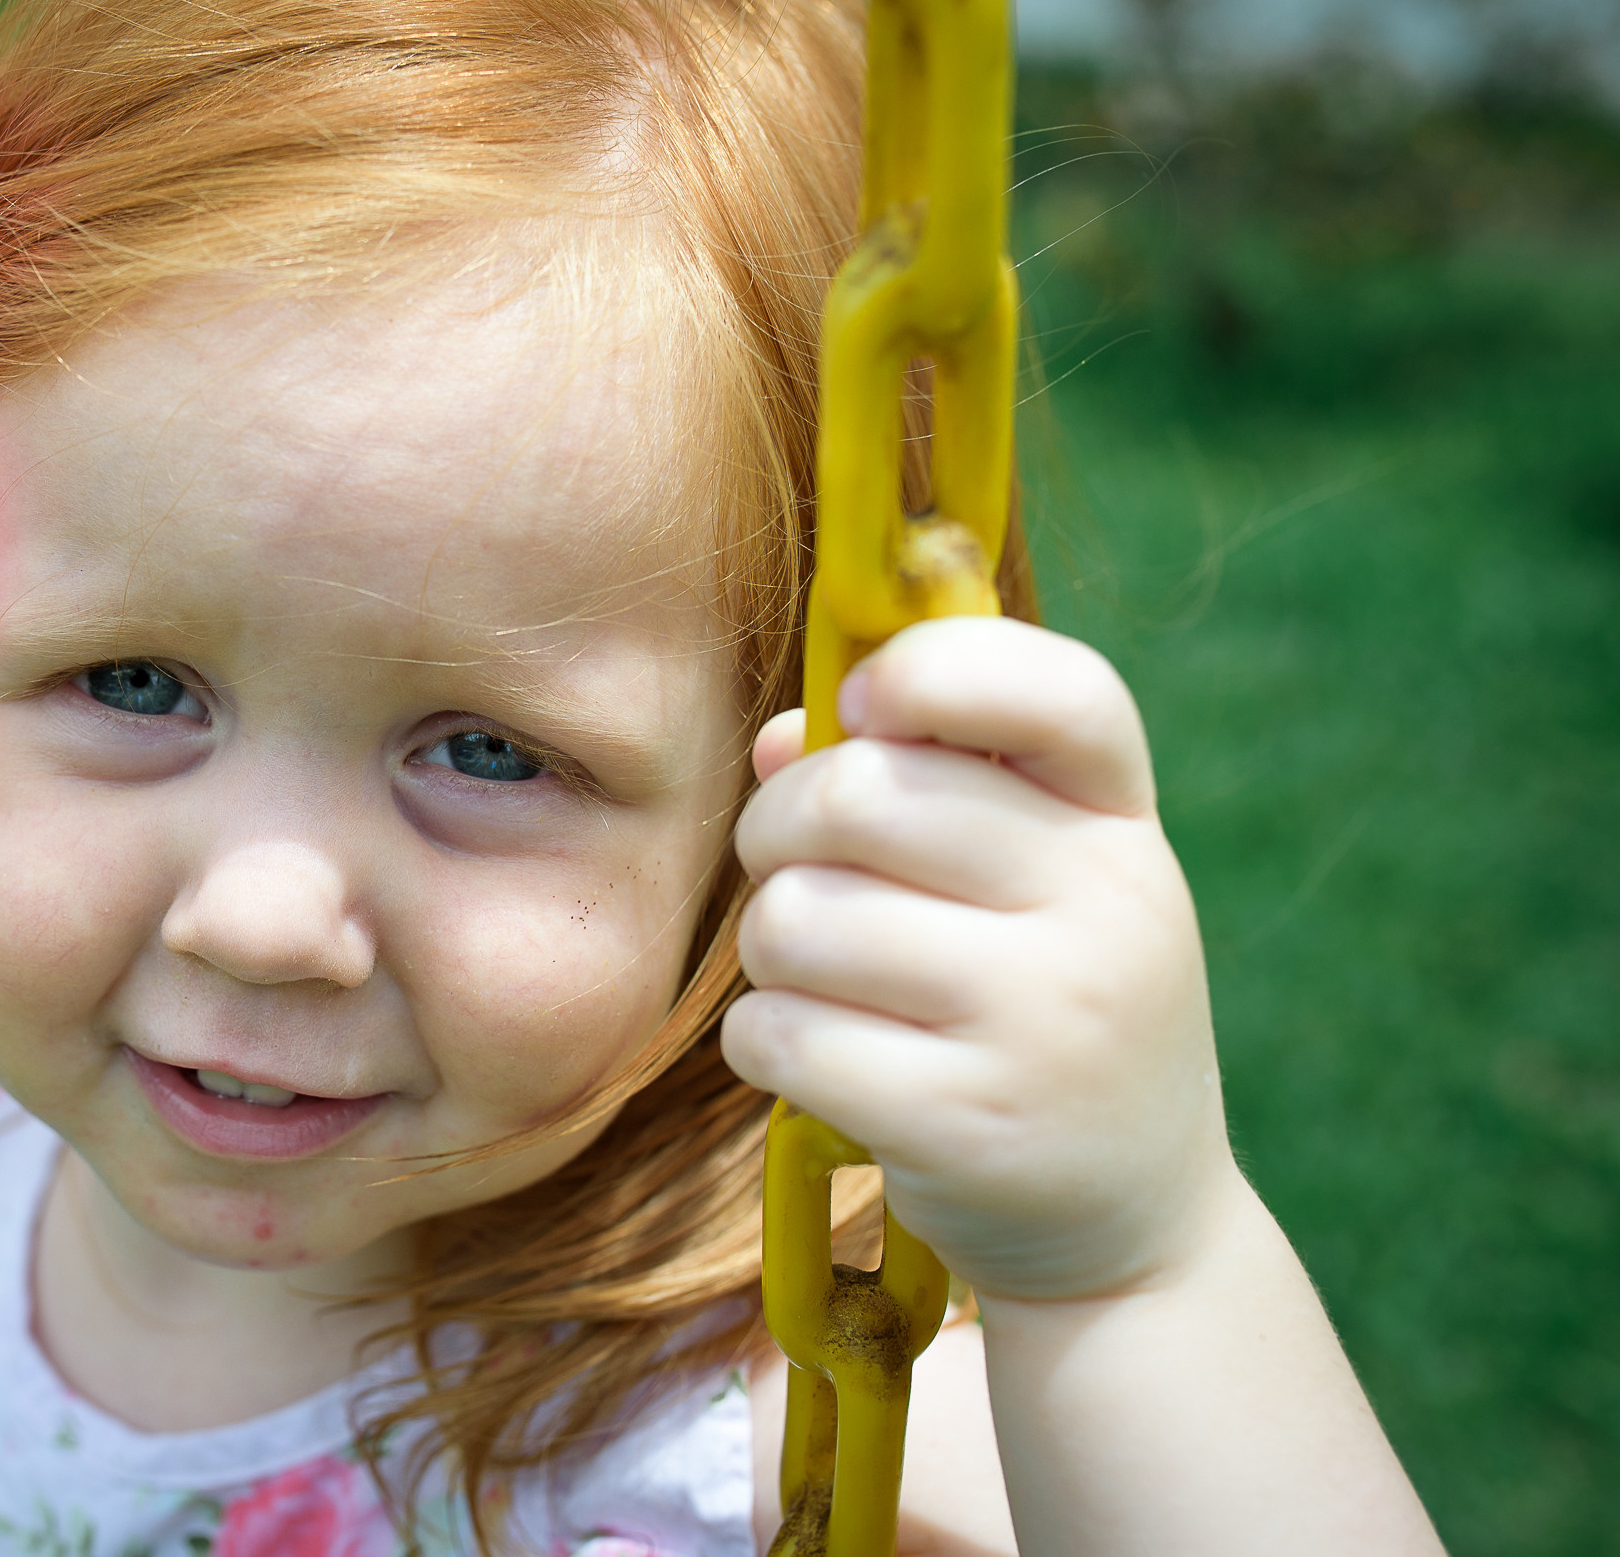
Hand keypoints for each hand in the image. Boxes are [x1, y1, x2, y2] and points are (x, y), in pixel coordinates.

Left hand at [721, 616, 1233, 1303]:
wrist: (1136, 1230)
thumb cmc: (1042, 1009)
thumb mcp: (1028, 885)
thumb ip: (915, 783)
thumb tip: (778, 743)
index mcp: (1121, 823)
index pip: (1058, 691)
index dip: (934, 669)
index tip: (864, 707)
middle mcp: (1106, 909)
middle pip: (857, 795)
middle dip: (778, 828)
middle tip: (793, 874)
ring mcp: (1044, 1022)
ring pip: (795, 920)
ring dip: (768, 951)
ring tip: (819, 983)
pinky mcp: (968, 1126)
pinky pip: (781, 1033)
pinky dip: (764, 1042)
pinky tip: (816, 1061)